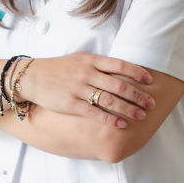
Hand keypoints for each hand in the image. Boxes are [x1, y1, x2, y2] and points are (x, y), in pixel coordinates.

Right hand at [18, 51, 155, 127]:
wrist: (32, 77)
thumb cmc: (58, 67)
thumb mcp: (79, 58)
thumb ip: (98, 62)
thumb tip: (120, 66)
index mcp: (91, 60)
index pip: (120, 65)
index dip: (137, 72)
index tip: (150, 80)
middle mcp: (87, 73)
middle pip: (119, 85)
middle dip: (138, 95)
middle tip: (151, 103)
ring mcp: (79, 89)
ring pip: (109, 100)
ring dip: (127, 109)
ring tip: (141, 116)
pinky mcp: (71, 104)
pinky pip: (94, 113)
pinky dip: (109, 119)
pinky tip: (120, 125)